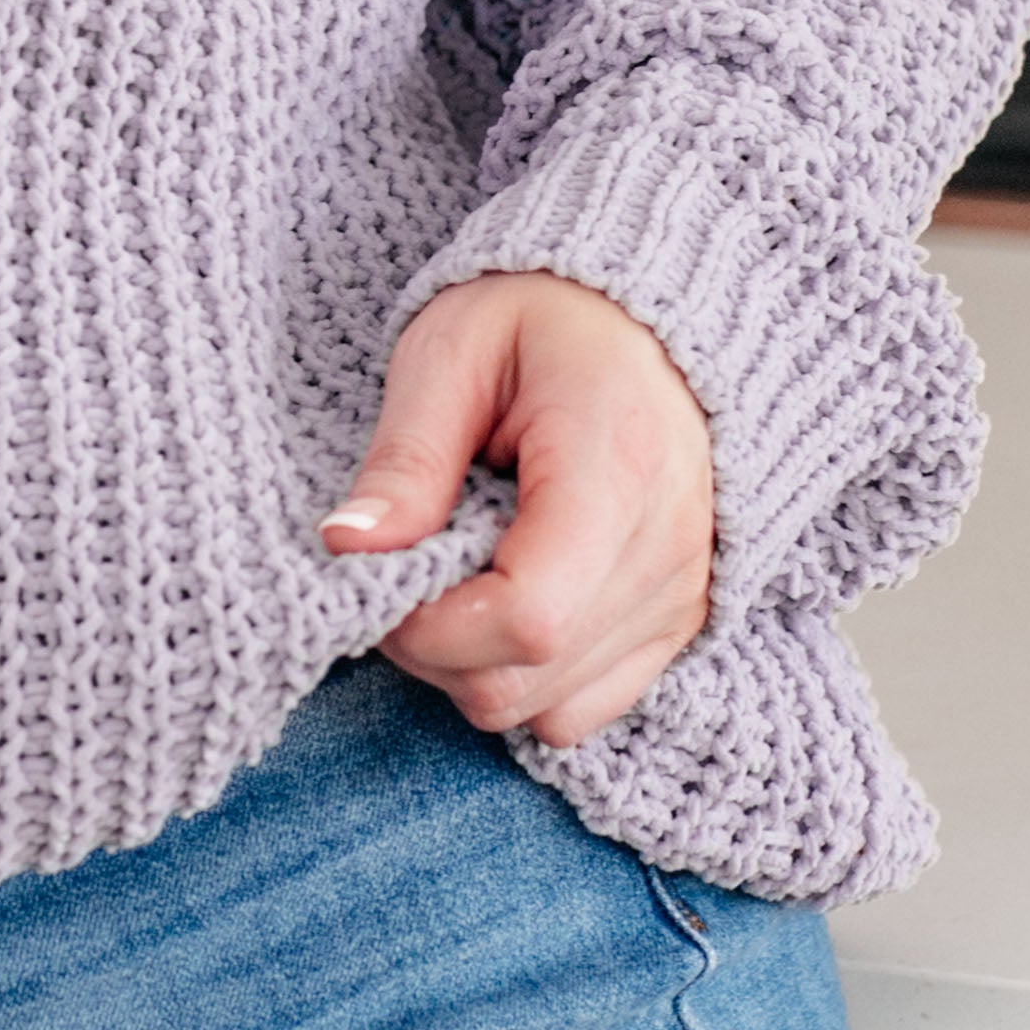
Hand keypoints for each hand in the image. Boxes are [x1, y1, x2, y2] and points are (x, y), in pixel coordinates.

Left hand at [321, 273, 713, 747]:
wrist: (652, 316)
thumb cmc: (546, 318)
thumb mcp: (452, 354)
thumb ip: (404, 459)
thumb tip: (347, 550)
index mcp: (618, 468)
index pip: (529, 617)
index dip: (430, 627)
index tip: (382, 573)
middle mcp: (669, 550)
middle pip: (530, 678)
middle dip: (434, 650)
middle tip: (404, 568)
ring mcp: (682, 596)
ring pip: (550, 712)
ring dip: (473, 668)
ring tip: (456, 576)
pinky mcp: (678, 624)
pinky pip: (584, 710)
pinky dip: (524, 681)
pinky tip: (500, 603)